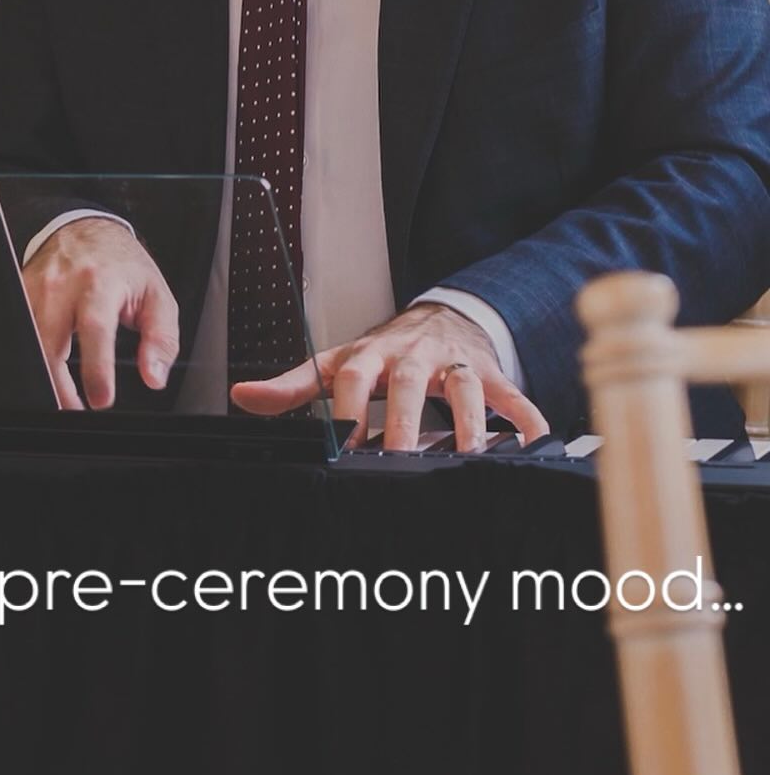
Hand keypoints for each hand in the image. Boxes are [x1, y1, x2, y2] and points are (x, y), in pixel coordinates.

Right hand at [22, 218, 178, 409]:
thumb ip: (161, 338)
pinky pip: (22, 332)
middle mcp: (63, 283)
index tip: (100, 399)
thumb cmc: (123, 266)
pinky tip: (50, 370)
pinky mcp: (21, 292)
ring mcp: (36, 287)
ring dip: (47, 375)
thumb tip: (154, 376)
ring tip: (66, 395)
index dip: (96, 369)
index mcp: (100, 281)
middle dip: (61, 386)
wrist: (87, 229)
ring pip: (31, 342)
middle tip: (77, 408)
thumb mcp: (157, 296)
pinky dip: (34, 356)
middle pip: (51, 343)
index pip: (94, 329)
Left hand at [229, 303, 547, 451]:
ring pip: (465, 388)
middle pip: (408, 385)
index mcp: (370, 355)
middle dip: (404, 420)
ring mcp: (455, 363)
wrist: (440, 316)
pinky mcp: (491, 373)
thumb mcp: (336, 363)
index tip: (341, 446)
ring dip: (469, 421)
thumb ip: (292, 386)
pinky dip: (526, 418)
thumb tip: (242, 398)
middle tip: (399, 457)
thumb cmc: (382, 352)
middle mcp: (412, 357)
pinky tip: (533, 445)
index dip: (346, 409)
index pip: (352, 377)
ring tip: (468, 455)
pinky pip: (513, 395)